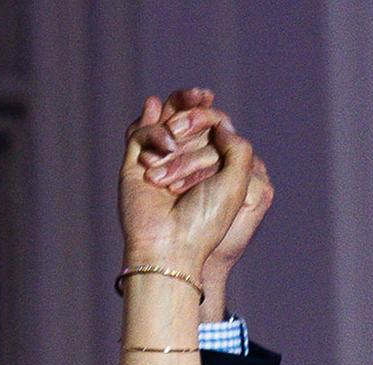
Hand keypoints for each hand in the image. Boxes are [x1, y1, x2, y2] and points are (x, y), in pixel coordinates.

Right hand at [136, 89, 273, 319]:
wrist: (170, 245)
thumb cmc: (206, 220)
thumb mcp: (237, 183)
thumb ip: (238, 147)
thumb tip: (221, 123)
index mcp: (210, 167)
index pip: (211, 126)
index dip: (210, 116)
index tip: (214, 120)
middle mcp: (184, 162)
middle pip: (186, 117)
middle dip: (193, 112)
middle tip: (192, 115)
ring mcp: (157, 162)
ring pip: (164, 121)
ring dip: (175, 120)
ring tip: (175, 139)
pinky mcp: (133, 165)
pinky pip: (140, 133)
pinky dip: (154, 133)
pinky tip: (164, 147)